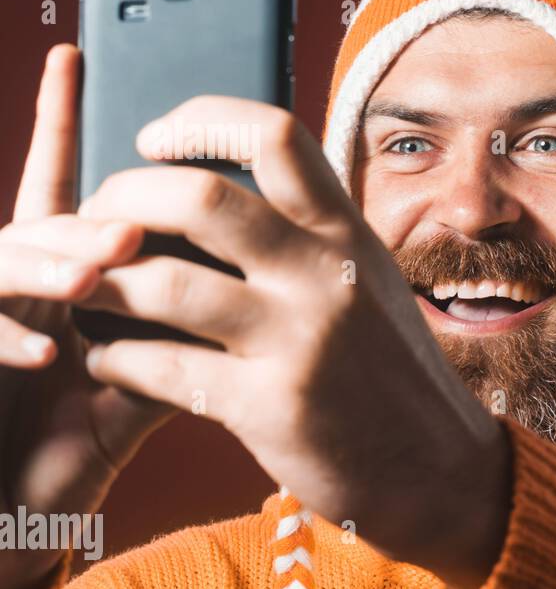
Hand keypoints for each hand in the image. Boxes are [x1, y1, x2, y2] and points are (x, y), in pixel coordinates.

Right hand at [0, 45, 174, 588]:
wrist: (5, 520)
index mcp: (60, 280)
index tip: (71, 57)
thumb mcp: (135, 398)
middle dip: (85, 219)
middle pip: (46, 223)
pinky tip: (54, 353)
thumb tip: (253, 303)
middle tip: (130, 229)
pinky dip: (12, 337)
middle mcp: (17, 286)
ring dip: (51, 264)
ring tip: (96, 274)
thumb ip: (183, 347)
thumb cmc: (66, 451)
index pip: (68, 193)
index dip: (60, 124)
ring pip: (6, 262)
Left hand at [77, 96, 511, 588]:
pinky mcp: (270, 407)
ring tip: (85, 292)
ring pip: (163, 282)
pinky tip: (110, 361)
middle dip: (123, 198)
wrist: (437, 468)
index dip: (201, 120)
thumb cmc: (388, 373)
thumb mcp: (370, 283)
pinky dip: (115, 360)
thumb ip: (310, 238)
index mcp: (349, 235)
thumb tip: (214, 195)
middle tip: (98, 221)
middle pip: (199, 198)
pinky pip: (159, 367)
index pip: (275, 136)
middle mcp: (327, 276)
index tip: (155, 139)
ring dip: (100, 284)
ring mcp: (299, 341)